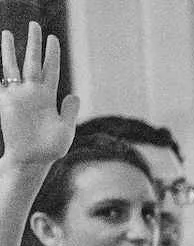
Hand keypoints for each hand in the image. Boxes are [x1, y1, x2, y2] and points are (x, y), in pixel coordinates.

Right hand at [0, 23, 77, 170]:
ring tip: (7, 32)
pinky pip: (1, 83)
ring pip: (13, 67)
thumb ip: (69, 111)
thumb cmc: (51, 148)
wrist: (33, 160)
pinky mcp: (6, 103)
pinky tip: (0, 58)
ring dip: (10, 50)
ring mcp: (18, 96)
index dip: (51, 54)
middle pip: (32, 62)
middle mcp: (33, 92)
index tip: (53, 38)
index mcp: (49, 97)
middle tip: (35, 25)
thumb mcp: (65, 129)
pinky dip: (0, 74)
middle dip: (33, 44)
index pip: (50, 69)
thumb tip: (74, 95)